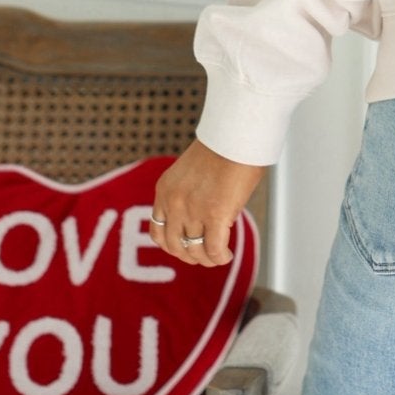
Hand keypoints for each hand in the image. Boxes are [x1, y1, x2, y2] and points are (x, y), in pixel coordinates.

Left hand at [149, 139, 266, 267]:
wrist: (236, 135)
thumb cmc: (223, 148)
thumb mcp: (190, 173)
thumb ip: (188, 195)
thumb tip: (202, 217)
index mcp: (164, 190)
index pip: (157, 230)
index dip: (172, 245)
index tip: (186, 248)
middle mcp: (174, 203)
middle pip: (175, 246)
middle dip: (190, 256)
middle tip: (203, 257)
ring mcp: (193, 210)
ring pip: (195, 250)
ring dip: (207, 259)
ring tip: (218, 257)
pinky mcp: (215, 215)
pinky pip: (214, 249)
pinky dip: (220, 257)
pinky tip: (227, 255)